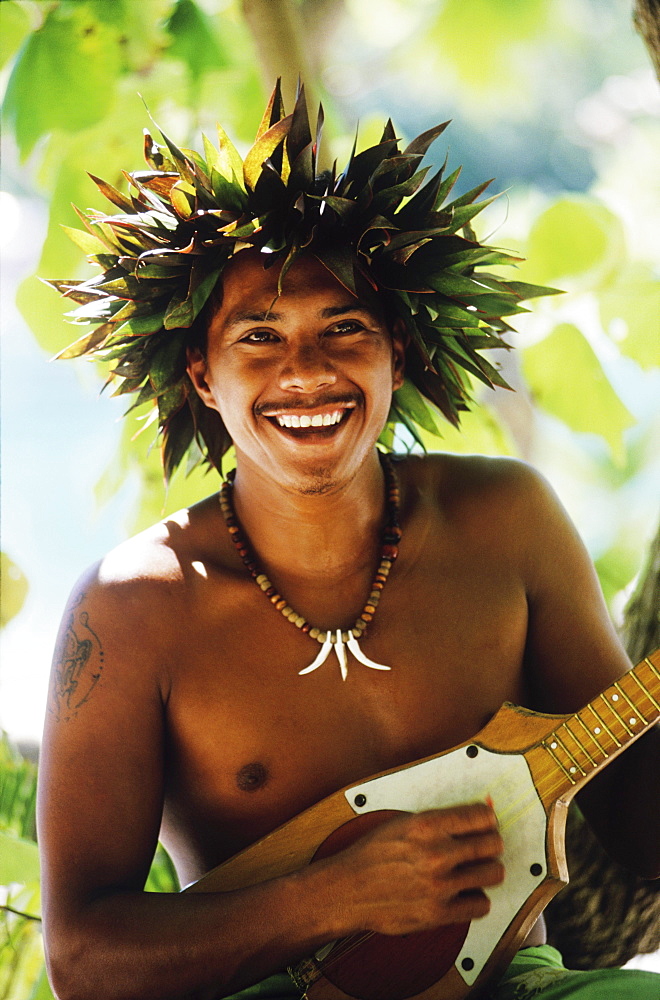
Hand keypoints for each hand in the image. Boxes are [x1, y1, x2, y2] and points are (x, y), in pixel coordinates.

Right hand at [325, 804, 504, 935]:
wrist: (348, 890)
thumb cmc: (373, 854)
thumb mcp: (403, 823)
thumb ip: (440, 821)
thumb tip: (478, 815)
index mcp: (427, 825)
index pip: (482, 816)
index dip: (487, 819)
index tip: (485, 824)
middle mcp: (436, 853)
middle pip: (493, 844)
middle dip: (489, 844)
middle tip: (481, 848)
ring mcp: (439, 886)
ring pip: (493, 874)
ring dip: (486, 871)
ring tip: (472, 871)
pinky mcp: (438, 914)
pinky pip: (481, 905)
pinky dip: (475, 899)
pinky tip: (462, 894)